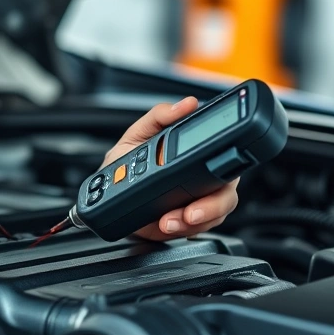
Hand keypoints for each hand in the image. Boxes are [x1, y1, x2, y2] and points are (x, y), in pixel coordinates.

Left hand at [102, 96, 238, 240]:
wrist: (106, 198)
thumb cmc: (124, 164)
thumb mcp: (137, 136)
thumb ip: (159, 117)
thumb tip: (186, 104)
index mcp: (194, 154)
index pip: (223, 155)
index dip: (226, 161)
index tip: (211, 169)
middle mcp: (202, 178)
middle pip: (226, 192)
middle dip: (211, 205)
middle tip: (189, 212)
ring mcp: (197, 202)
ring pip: (215, 215)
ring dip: (194, 222)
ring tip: (169, 221)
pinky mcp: (187, 224)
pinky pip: (198, 230)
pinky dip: (183, 230)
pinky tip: (167, 224)